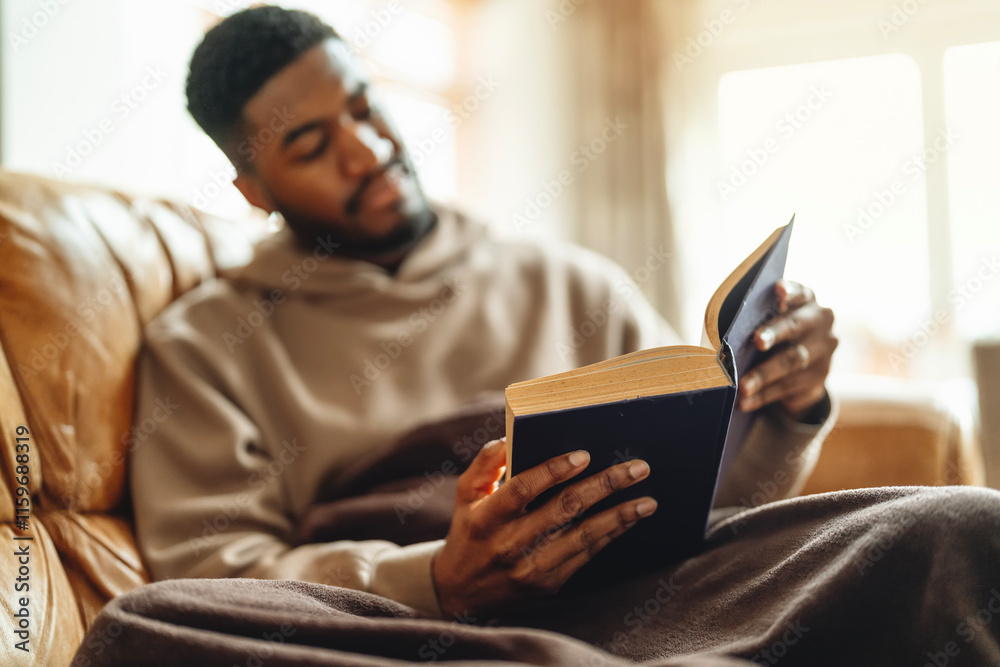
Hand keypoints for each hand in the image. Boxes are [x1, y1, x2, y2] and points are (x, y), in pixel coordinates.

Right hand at [431, 438, 656, 617]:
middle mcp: (510, 544)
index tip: (584, 454)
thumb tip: (510, 437)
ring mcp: (532, 567)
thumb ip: (486, 463)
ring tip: (647, 499)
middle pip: (564, 509)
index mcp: (487, 517)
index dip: (553, 470)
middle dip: (604, 486)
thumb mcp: (467, 494)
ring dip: (619, 516)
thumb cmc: (469, 531)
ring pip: (583, 536)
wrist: (462, 593)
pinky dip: (611, 535)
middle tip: (637, 468)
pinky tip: (630, 518)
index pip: (522, 488)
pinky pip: (586, 555)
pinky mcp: (549, 583)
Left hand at [738, 280, 836, 419]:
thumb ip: (758, 320)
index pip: (799, 292)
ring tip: (743, 386)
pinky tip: (747, 402)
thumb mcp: (770, 322)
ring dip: (764, 374)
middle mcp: (820, 321)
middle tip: (757, 341)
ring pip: (792, 362)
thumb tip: (729, 332)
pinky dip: (765, 395)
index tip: (778, 289)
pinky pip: (789, 387)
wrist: (803, 367)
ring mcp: (824, 350)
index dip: (790, 290)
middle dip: (774, 333)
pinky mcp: (820, 377)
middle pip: (796, 326)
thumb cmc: (774, 334)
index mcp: (805, 300)